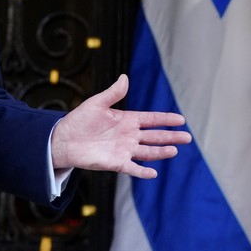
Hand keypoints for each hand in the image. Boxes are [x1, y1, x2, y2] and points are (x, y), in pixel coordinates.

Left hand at [50, 74, 190, 177]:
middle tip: (188, 137)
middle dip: (171, 137)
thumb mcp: (96, 104)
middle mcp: (129, 136)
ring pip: (148, 152)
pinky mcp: (116, 163)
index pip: (151, 119)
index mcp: (127, 120)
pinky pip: (132, 168)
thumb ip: (113, 94)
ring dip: (161, 152)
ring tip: (174, 150)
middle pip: (155, 136)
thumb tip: (125, 77)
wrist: (63, 140)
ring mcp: (124, 150)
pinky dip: (142, 172)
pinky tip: (153, 173)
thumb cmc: (79, 120)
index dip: (166, 119)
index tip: (181, 119)